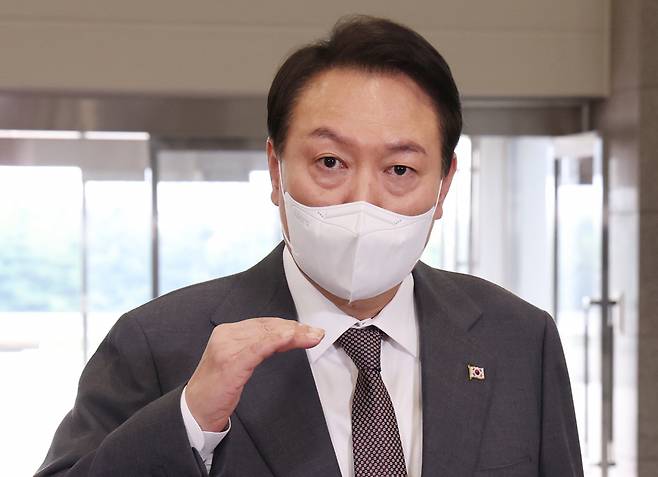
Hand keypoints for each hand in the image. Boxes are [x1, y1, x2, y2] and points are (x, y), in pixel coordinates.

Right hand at [185, 317, 324, 431]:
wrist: (195, 410)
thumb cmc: (217, 388)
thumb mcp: (238, 362)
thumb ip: (257, 348)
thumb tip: (284, 339)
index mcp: (227, 332)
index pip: (263, 323)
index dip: (287, 325)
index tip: (307, 330)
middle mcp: (226, 335)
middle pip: (268, 327)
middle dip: (295, 329)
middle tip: (315, 333)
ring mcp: (227, 347)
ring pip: (266, 334)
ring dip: (293, 334)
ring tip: (311, 337)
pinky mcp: (231, 362)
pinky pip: (258, 347)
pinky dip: (276, 341)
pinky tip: (290, 338)